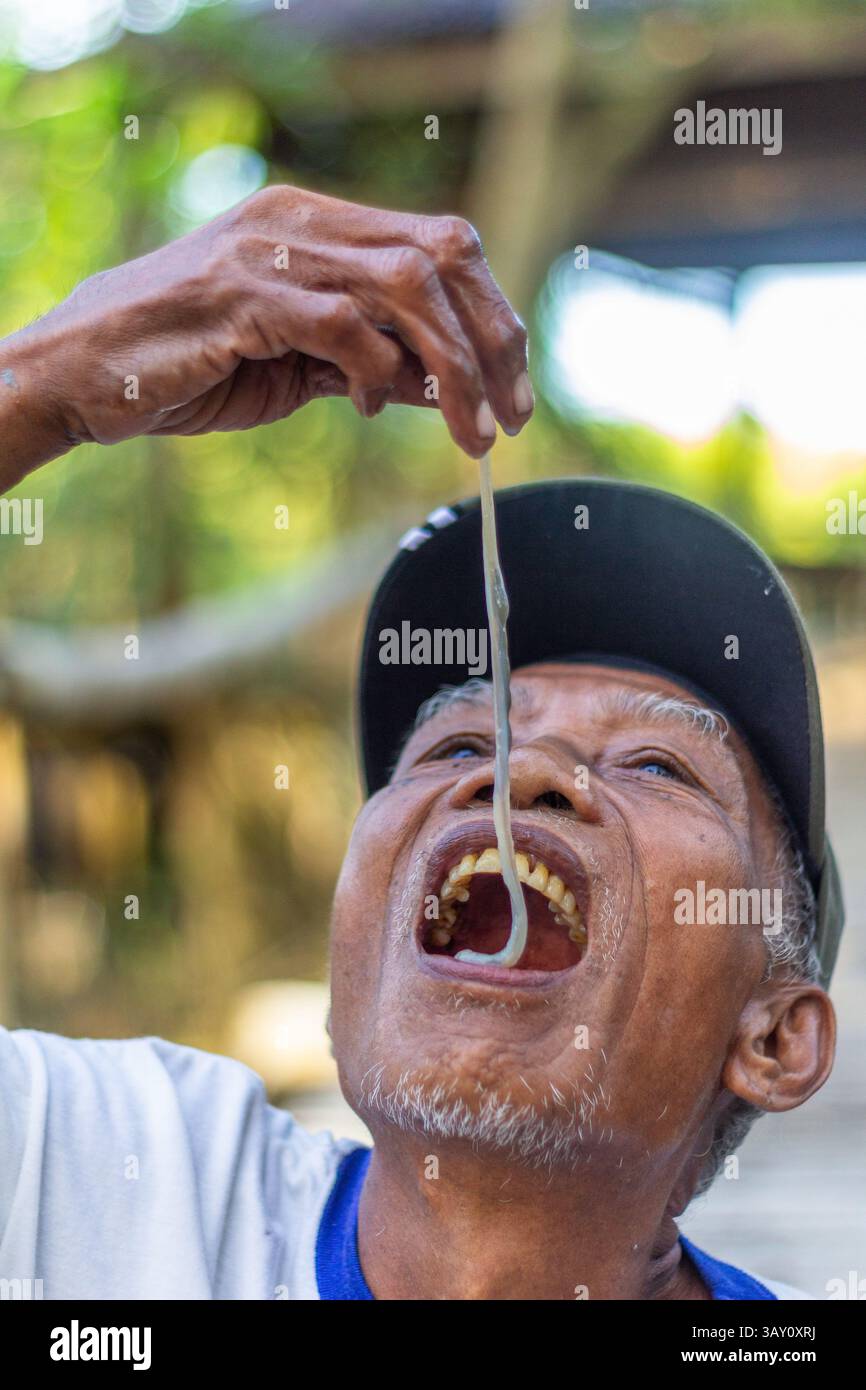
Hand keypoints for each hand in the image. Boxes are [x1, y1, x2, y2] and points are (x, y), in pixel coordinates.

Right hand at [0, 185, 531, 486]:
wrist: (83, 376)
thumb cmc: (188, 368)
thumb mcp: (299, 367)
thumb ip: (368, 364)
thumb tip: (445, 388)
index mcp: (319, 226)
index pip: (442, 245)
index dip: (492, 314)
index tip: (514, 387)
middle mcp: (301, 222)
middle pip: (443, 253)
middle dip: (493, 339)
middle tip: (511, 416)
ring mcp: (271, 250)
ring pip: (407, 286)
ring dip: (454, 366)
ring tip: (469, 432)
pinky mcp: (243, 294)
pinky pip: (343, 323)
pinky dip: (375, 371)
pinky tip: (367, 408)